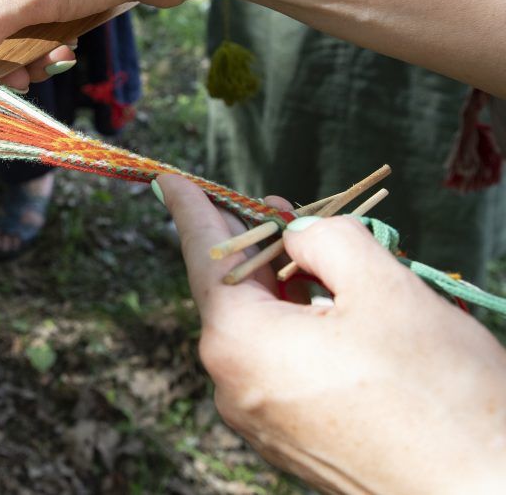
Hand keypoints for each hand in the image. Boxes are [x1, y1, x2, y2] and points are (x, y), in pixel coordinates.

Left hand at [155, 174, 505, 493]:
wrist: (481, 492)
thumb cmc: (436, 389)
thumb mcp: (382, 286)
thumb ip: (326, 239)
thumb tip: (296, 236)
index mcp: (240, 342)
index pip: (204, 256)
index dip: (191, 210)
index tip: (170, 181)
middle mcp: (233, 386)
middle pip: (234, 294)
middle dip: (258, 248)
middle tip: (281, 211)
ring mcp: (258, 421)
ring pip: (261, 332)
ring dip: (286, 292)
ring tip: (325, 264)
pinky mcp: (289, 443)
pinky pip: (279, 368)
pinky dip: (298, 333)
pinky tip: (335, 318)